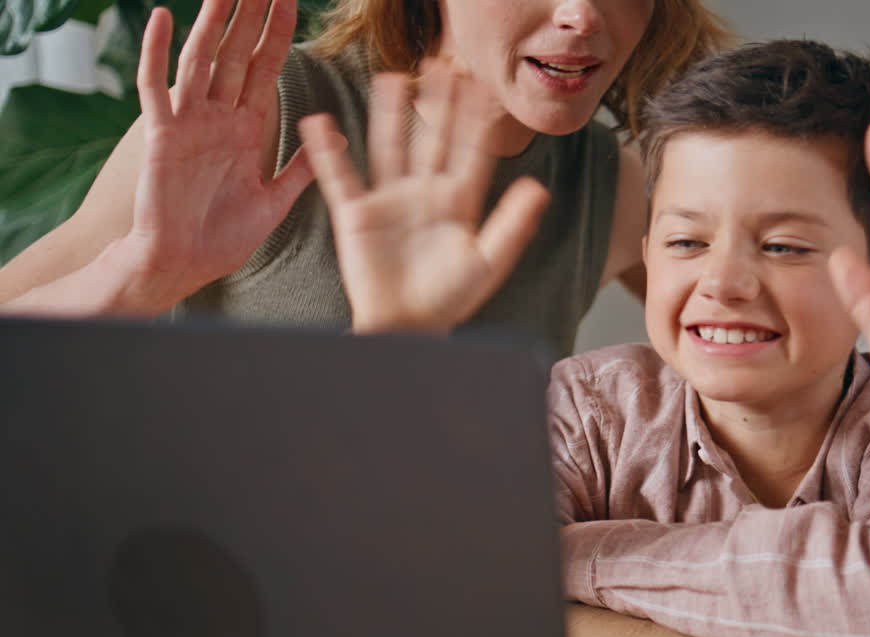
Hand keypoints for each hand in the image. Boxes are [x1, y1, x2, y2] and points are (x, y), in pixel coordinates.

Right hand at [124, 0, 313, 307]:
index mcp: (246, 130)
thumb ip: (303, 168)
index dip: (278, 34)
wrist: (182, 266)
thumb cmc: (222, 238)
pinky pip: (155, 88)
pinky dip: (154, 53)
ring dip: (212, 23)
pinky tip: (160, 18)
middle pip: (237, 54)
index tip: (291, 0)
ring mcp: (188, 124)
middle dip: (250, 16)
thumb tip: (337, 137)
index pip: (266, 69)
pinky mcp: (161, 137)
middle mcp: (218, 118)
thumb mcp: (276, 201)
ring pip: (200, 60)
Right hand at [299, 63, 549, 333]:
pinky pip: (341, 177)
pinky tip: (321, 124)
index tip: (482, 87)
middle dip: (437, 104)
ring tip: (391, 78)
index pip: (469, 152)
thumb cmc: (450, 300)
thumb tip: (538, 188)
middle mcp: (424, 194)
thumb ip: (513, 225)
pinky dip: (328, 152)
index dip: (475, 120)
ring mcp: (390, 201)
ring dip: (389, 114)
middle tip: (440, 65)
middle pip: (431, 139)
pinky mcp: (357, 215)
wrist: (409, 328)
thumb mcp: (489, 262)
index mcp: (458, 202)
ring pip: (389, 146)